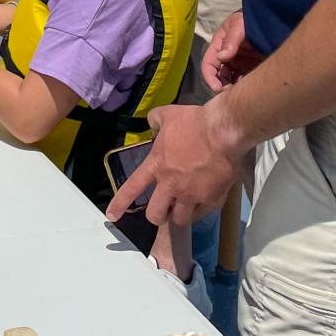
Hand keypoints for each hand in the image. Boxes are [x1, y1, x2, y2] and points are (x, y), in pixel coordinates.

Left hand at [106, 102, 242, 227]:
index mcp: (157, 165)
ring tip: (184, 207)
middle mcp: (171, 185)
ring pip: (180, 220)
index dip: (119, 204)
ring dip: (179, 215)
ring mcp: (192, 195)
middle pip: (155, 215)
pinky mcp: (212, 199)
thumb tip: (152, 124)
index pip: (132, 188)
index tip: (111, 216)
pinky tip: (203, 201)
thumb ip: (155, 120)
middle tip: (164, 208)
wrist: (224, 131)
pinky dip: (200, 209)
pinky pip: (202, 213)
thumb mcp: (168, 114)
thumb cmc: (194, 122)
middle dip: (157, 215)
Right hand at [201, 8, 262, 91]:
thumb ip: (231, 40)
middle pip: (219, 76)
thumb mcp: (239, 24)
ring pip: (231, 81)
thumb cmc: (253, 18)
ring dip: (233, 88)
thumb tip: (221, 57)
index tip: (217, 89)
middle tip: (232, 94)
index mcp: (219, 46)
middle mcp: (227, 56)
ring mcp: (239, 63)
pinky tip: (252, 89)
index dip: (210, 77)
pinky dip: (245, 87)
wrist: (274, 18)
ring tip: (243, 92)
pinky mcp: (251, 68)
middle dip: (222, 86)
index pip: (208, 64)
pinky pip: (244, 81)